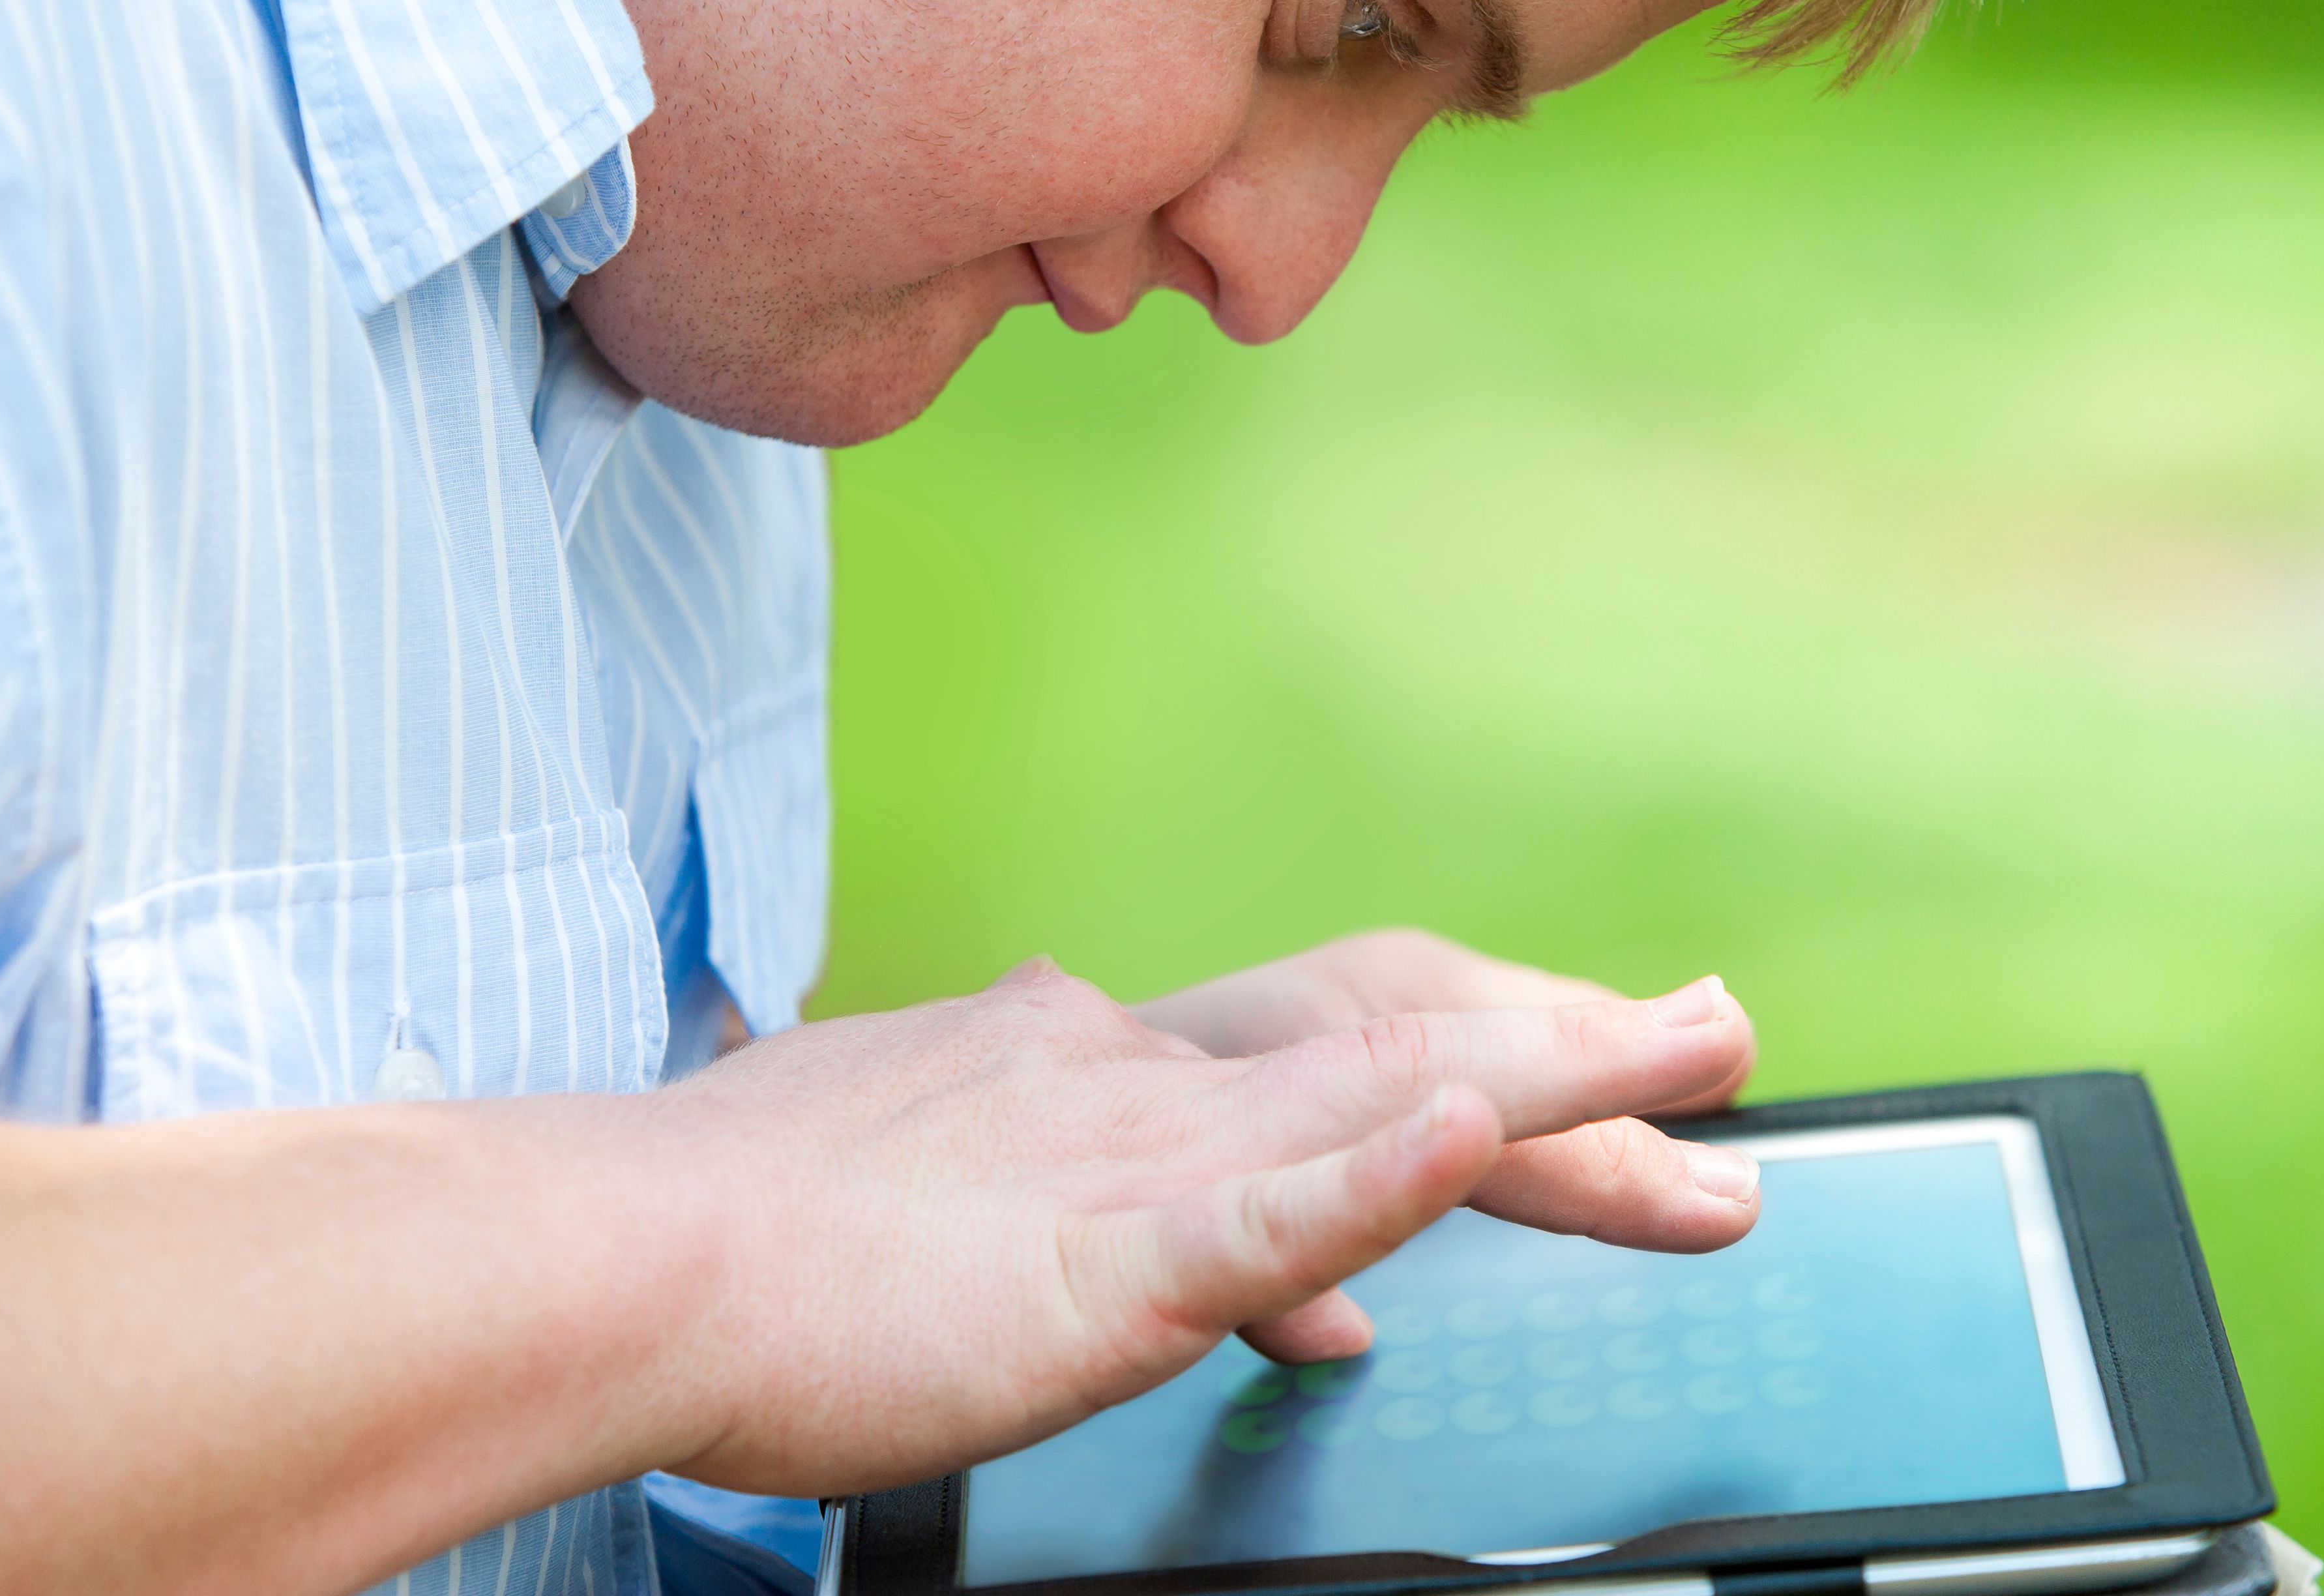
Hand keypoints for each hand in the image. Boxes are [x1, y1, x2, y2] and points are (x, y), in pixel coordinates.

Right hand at [647, 955, 1756, 1498]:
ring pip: (1380, 1089)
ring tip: (1692, 1050)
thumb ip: (1117, 1234)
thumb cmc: (746, 1258)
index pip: (1329, 1030)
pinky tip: (1474, 1120)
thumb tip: (1296, 1293)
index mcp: (1094, 1068)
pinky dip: (1385, 1165)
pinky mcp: (1098, 1259)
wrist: (611, 1259)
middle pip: (1397, 1032)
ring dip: (1555, 1078)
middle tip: (1711, 1039)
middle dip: (1567, 1045)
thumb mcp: (959, 1223)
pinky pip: (1271, 1206)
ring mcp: (1127, 1161)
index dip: (1467, 1036)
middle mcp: (1136, 1079)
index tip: (1577, 1057)